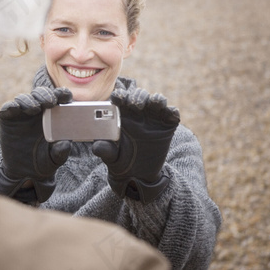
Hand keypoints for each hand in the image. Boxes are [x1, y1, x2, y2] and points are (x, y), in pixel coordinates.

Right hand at [0, 87, 72, 203]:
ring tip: (34, 108)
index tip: (65, 97)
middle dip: (45, 94)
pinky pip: (7, 108)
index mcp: (53, 115)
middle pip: (41, 94)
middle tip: (50, 102)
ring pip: (24, 98)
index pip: (59, 98)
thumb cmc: (43, 161)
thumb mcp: (55, 158)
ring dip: (29, 100)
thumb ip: (61, 151)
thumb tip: (66, 143)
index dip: (62, 94)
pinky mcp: (8, 119)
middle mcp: (38, 110)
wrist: (24, 172)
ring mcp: (21, 113)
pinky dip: (11, 106)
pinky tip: (15, 108)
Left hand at [92, 87, 179, 203]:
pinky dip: (172, 111)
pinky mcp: (168, 125)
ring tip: (155, 103)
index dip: (120, 95)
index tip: (118, 97)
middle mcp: (138, 112)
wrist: (139, 175)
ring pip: (158, 100)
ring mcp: (154, 117)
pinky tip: (170, 114)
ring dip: (157, 99)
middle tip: (135, 104)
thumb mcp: (111, 156)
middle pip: (140, 95)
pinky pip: (172, 114)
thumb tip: (97, 147)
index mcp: (122, 114)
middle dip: (138, 96)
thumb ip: (105, 150)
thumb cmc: (121, 161)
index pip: (121, 98)